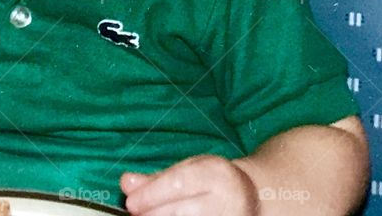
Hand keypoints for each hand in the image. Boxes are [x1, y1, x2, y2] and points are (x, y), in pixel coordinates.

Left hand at [121, 155, 259, 215]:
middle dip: (154, 215)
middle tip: (135, 215)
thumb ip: (156, 179)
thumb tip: (126, 182)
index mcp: (215, 172)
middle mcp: (228, 197)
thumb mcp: (188, 170)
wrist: (255, 196)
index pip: (179, 183)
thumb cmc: (213, 181)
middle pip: (183, 211)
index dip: (152, 194)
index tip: (131, 203)